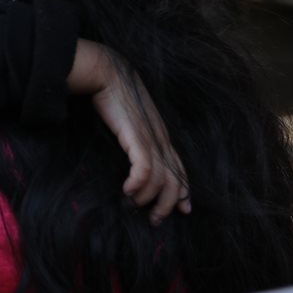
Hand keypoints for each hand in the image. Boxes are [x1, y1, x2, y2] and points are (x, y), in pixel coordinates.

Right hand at [69, 40, 189, 224]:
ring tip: (133, 204)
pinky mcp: (137, 136)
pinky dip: (138, 184)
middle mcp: (161, 140)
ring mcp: (151, 138)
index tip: (183, 209)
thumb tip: (132, 152)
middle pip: (175, 180)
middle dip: (168, 204)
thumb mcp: (131, 121)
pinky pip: (145, 168)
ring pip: (161, 179)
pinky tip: (127, 190)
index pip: (180, 169)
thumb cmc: (116, 94)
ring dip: (149, 198)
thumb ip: (136, 137)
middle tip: (153, 219)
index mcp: (161, 137)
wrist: (109, 73)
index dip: (184, 191)